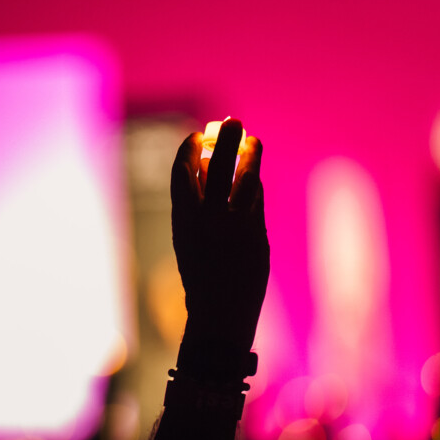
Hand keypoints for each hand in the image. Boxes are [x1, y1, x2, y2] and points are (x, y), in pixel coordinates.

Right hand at [171, 118, 268, 379]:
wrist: (218, 317)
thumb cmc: (201, 279)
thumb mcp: (189, 241)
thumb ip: (199, 209)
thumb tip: (210, 173)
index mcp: (182, 222)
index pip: (182, 174)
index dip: (188, 151)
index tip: (196, 135)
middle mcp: (207, 220)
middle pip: (217, 168)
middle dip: (225, 140)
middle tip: (232, 121)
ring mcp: (233, 227)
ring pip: (245, 180)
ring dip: (250, 155)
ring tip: (254, 140)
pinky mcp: (256, 236)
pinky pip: (257, 201)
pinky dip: (255, 185)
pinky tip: (255, 176)